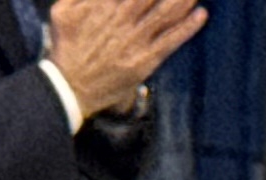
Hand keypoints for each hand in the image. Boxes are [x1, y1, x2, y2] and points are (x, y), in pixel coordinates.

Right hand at [43, 0, 203, 117]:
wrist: (70, 86)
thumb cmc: (67, 46)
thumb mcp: (63, 10)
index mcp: (103, 4)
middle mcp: (122, 18)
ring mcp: (136, 40)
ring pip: (166, 13)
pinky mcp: (145, 61)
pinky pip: (171, 41)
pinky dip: (188, 27)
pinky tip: (201, 14)